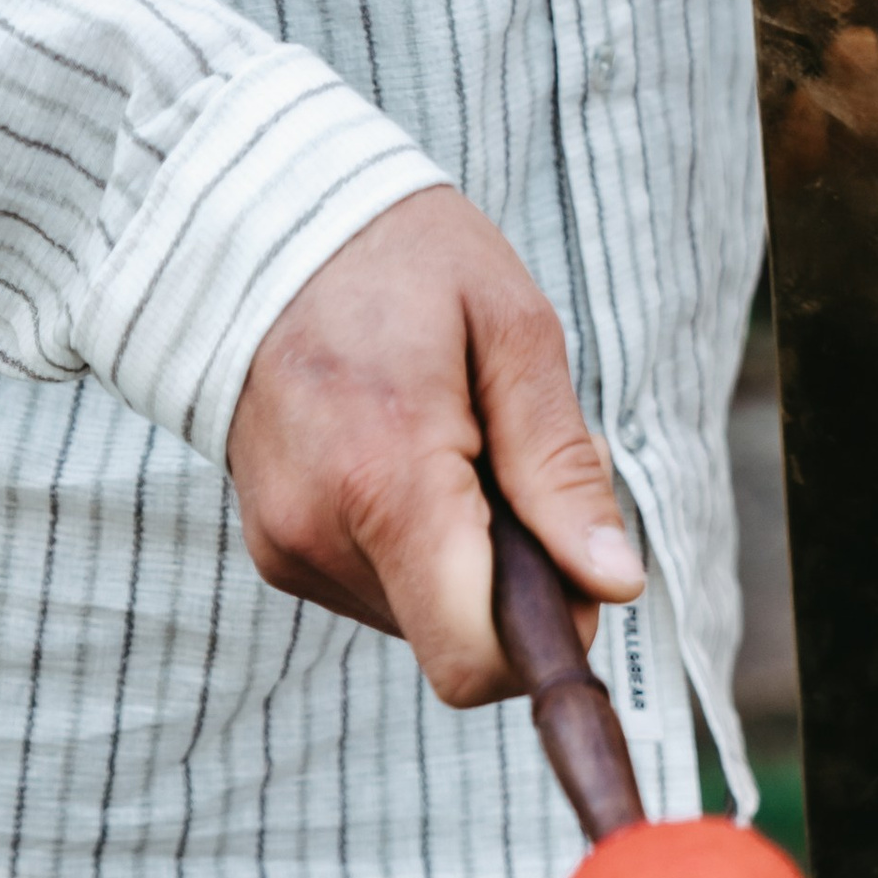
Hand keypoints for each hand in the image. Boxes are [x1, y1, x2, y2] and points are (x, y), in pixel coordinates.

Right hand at [225, 185, 641, 709]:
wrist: (261, 220)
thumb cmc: (403, 260)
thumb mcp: (514, 334)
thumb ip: (561, 470)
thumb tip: (616, 583)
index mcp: (386, 479)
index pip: (470, 657)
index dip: (540, 637)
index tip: (569, 569)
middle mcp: (320, 532)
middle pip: (455, 640)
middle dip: (508, 584)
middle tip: (507, 470)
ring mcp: (287, 546)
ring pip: (419, 618)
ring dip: (461, 560)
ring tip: (447, 446)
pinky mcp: (275, 549)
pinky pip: (377, 590)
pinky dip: (414, 548)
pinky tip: (402, 457)